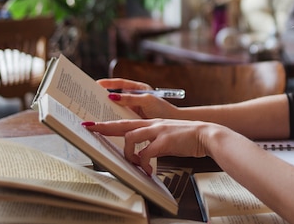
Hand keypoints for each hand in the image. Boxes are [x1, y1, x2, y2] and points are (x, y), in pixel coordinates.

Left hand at [83, 118, 225, 174]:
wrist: (206, 135)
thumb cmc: (187, 138)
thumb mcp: (166, 137)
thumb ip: (153, 142)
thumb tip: (142, 154)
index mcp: (151, 123)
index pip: (124, 122)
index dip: (107, 123)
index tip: (92, 124)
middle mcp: (151, 124)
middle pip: (122, 124)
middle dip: (103, 126)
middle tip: (88, 127)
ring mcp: (157, 131)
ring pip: (131, 138)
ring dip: (128, 154)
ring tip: (134, 165)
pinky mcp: (164, 141)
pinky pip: (146, 153)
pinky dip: (143, 164)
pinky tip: (148, 171)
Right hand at [97, 78, 179, 118]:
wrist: (173, 123)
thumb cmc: (163, 109)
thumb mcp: (147, 101)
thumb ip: (131, 98)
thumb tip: (113, 96)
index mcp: (138, 89)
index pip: (120, 83)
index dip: (108, 83)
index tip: (96, 84)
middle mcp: (134, 97)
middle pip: (115, 94)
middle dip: (103, 95)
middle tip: (90, 96)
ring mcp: (132, 108)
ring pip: (116, 106)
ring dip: (106, 107)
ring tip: (93, 109)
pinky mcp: (132, 118)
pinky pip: (119, 116)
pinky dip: (112, 117)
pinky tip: (105, 120)